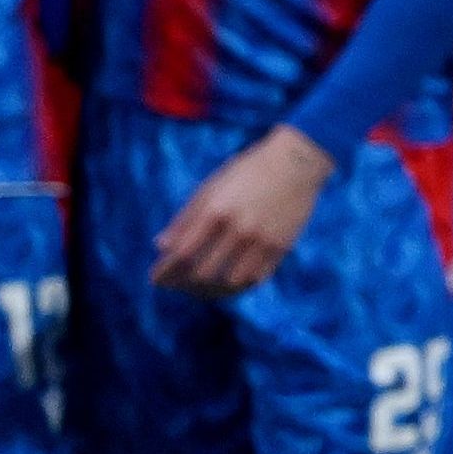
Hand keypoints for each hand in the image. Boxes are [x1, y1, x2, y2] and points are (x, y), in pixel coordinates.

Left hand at [151, 125, 335, 297]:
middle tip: (175, 285)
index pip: (183, 252)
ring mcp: (262, 240)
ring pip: (230, 282)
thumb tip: (161, 246)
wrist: (296, 163)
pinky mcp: (281, 247)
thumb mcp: (211, 187)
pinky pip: (255, 279)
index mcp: (216, 210)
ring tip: (198, 289)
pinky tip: (225, 282)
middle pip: (204, 272)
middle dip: (184, 283)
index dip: (166, 270)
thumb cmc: (246, 172)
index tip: (157, 278)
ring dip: (210, 290)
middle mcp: (239, 228)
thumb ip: (186, 218)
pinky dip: (237, 285)